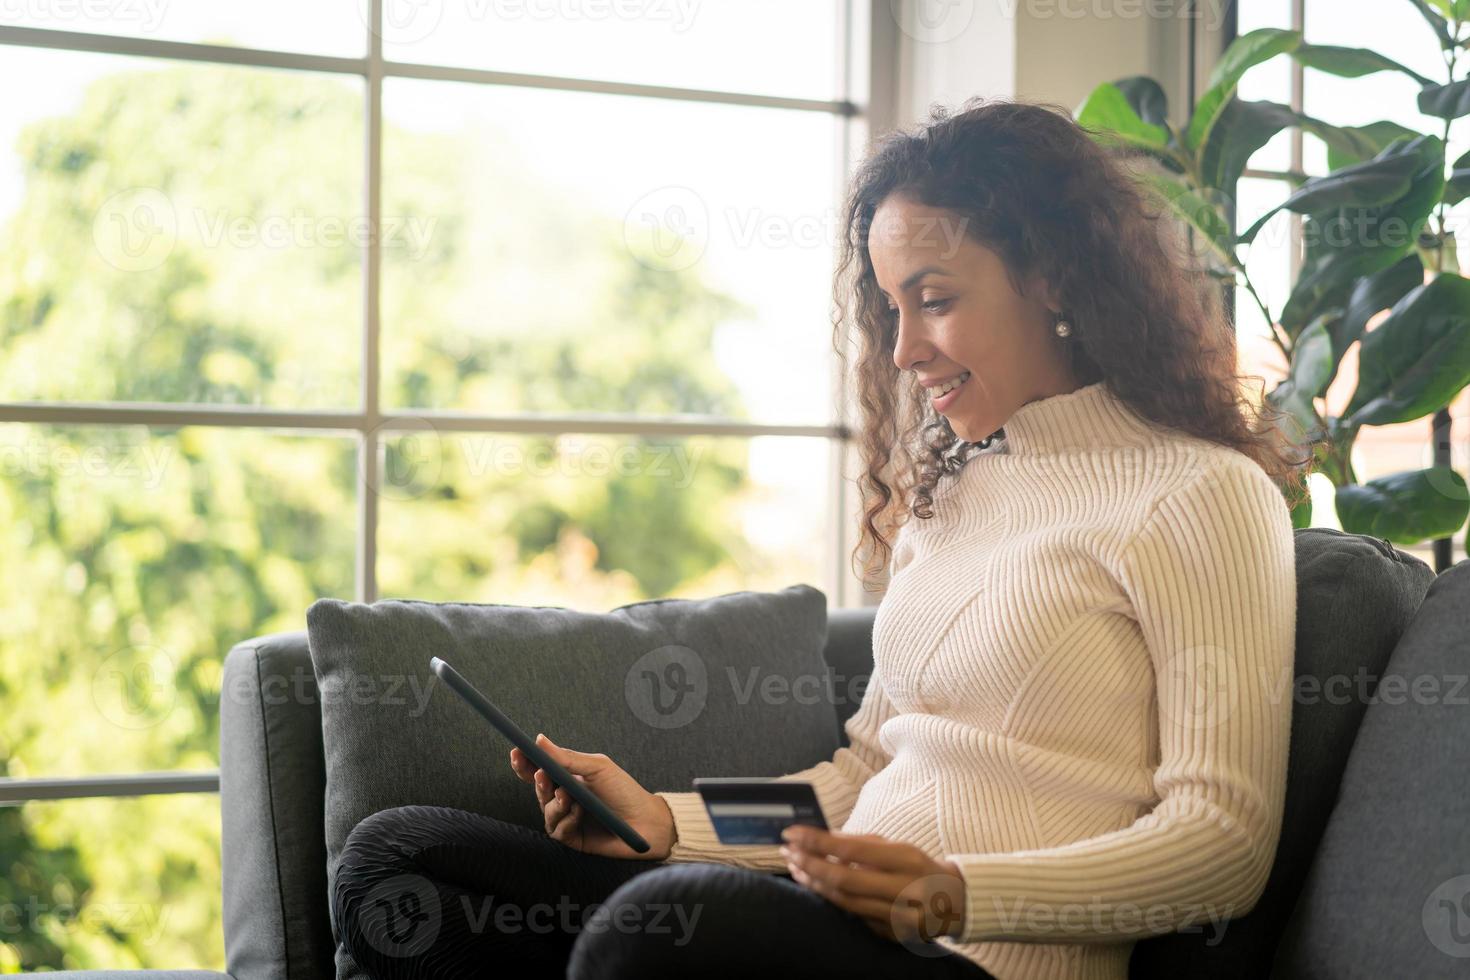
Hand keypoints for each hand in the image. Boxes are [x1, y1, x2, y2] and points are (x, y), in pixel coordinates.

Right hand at [509, 733, 675, 860]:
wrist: (647, 822)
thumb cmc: (624, 791)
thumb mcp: (597, 768)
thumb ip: (567, 757)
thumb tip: (538, 740)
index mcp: (568, 777)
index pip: (539, 769)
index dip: (525, 762)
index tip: (516, 751)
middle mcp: (564, 797)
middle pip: (538, 789)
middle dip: (537, 781)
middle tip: (542, 774)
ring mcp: (566, 818)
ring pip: (545, 810)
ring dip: (554, 803)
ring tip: (569, 796)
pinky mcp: (572, 838)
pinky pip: (557, 829)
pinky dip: (567, 819)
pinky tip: (580, 813)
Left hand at [779, 827, 966, 945]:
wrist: (955, 902)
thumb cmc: (919, 867)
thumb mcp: (898, 847)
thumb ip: (862, 843)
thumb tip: (821, 837)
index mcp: (907, 860)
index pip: (853, 849)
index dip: (818, 841)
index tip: (792, 833)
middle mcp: (904, 890)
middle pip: (844, 879)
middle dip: (810, 864)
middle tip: (787, 852)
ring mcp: (898, 917)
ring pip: (845, 902)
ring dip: (815, 884)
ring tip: (796, 867)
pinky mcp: (892, 935)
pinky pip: (854, 916)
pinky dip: (833, 901)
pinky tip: (816, 888)